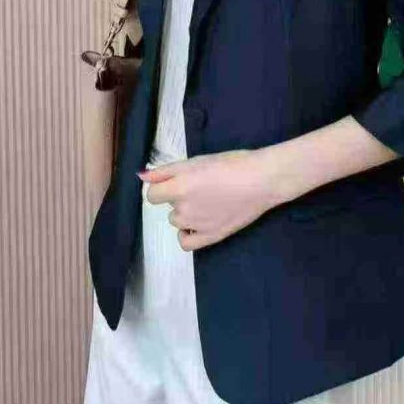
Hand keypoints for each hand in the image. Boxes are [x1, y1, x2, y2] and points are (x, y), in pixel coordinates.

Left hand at [137, 149, 276, 251]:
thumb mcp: (196, 161)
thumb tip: (140, 177)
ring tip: (208, 202)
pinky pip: (186, 242)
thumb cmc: (232, 164)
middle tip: (202, 188)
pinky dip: (188, 234)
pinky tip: (200, 224)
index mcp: (178, 187)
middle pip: (168, 208)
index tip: (177, 183)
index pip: (152, 195)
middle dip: (179, 199)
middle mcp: (183, 209)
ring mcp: (196, 226)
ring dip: (186, 214)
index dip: (163, 187)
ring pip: (178, 222)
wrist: (262, 180)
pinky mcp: (210, 237)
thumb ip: (165, 171)